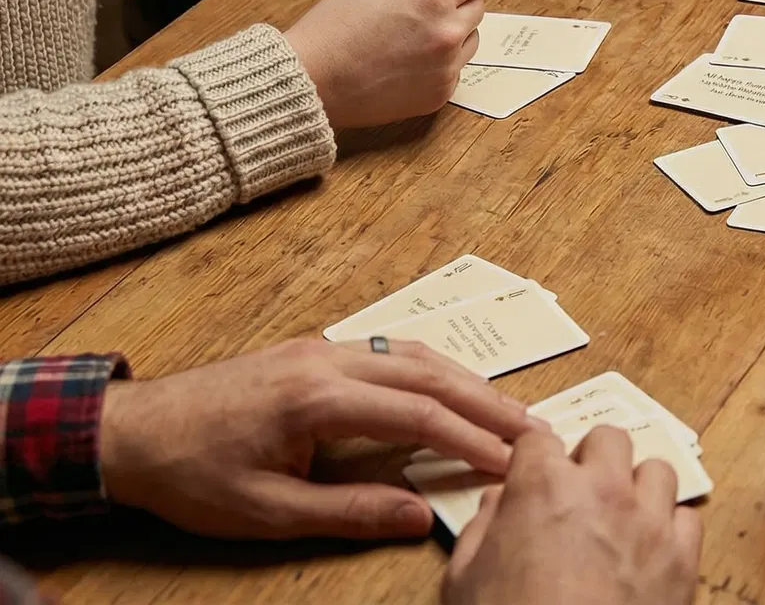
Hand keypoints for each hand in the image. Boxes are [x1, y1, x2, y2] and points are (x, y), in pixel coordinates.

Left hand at [98, 339, 532, 539]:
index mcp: (319, 398)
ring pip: (413, 354)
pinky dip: (432, 369)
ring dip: (465, 381)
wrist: (128, 432)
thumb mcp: (268, 512)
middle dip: (487, 402)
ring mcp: (320, 348)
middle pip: (430, 373)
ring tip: (506, 409)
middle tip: (534, 429)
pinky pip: (389, 350)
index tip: (513, 463)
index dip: (472, 441)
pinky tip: (449, 387)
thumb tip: (419, 517)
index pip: (420, 414)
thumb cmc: (191, 475)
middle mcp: (328, 359)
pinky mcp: (311, 351)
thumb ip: (350, 511)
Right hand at [285, 0, 487, 129]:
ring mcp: (447, 67)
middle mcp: (448, 33)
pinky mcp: (442, 93)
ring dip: (453, 31)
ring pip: (471, 37)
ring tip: (409, 36)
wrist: (313, 81)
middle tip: (418, 6)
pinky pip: (455, 67)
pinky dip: (440, 62)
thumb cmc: (335, 24)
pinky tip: (406, 61)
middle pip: (477, 4)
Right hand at [443, 427, 701, 604]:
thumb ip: (482, 528)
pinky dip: (671, 528)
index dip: (534, 461)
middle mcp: (603, 491)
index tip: (533, 477)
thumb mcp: (464, 579)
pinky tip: (650, 550)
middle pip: (609, 440)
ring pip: (658, 470)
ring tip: (621, 518)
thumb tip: (498, 502)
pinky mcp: (683, 558)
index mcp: (544, 487)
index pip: (539, 441)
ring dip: (638, 488)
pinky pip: (688, 518)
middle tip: (579, 494)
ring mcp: (649, 522)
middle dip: (592, 460)